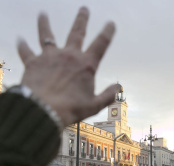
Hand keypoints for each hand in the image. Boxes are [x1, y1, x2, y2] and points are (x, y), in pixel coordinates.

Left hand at [18, 7, 119, 126]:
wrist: (44, 111)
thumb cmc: (71, 109)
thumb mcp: (95, 105)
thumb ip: (109, 95)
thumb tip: (118, 86)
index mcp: (85, 65)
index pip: (101, 44)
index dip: (108, 32)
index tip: (110, 23)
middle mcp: (68, 56)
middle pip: (76, 32)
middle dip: (81, 19)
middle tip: (84, 9)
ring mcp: (49, 57)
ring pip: (46, 35)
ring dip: (44, 23)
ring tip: (43, 14)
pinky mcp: (33, 62)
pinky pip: (25, 51)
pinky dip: (22, 45)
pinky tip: (20, 39)